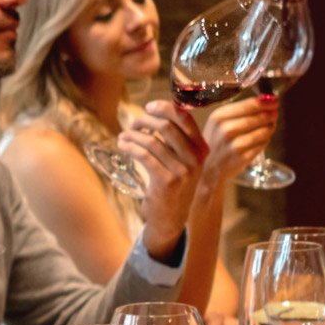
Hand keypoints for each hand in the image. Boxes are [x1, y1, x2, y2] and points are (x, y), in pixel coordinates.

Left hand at [120, 101, 207, 256]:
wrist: (172, 217)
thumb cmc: (173, 183)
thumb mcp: (181, 160)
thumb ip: (174, 139)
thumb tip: (154, 112)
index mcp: (202, 149)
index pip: (185, 119)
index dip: (165, 108)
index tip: (149, 107)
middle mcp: (196, 159)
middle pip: (167, 127)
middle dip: (145, 121)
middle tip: (132, 123)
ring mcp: (183, 171)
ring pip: (152, 142)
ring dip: (133, 135)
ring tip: (123, 136)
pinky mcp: (166, 181)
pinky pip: (144, 156)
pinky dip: (130, 147)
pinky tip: (123, 145)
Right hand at [197, 95, 278, 184]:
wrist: (207, 169)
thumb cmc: (216, 142)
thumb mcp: (219, 123)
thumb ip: (240, 111)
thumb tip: (268, 101)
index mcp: (219, 116)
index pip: (249, 104)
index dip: (265, 102)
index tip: (274, 100)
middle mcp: (225, 129)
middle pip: (258, 117)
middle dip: (270, 114)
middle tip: (275, 114)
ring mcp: (234, 145)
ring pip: (263, 131)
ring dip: (270, 128)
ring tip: (269, 127)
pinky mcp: (242, 158)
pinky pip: (262, 145)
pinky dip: (265, 140)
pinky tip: (262, 139)